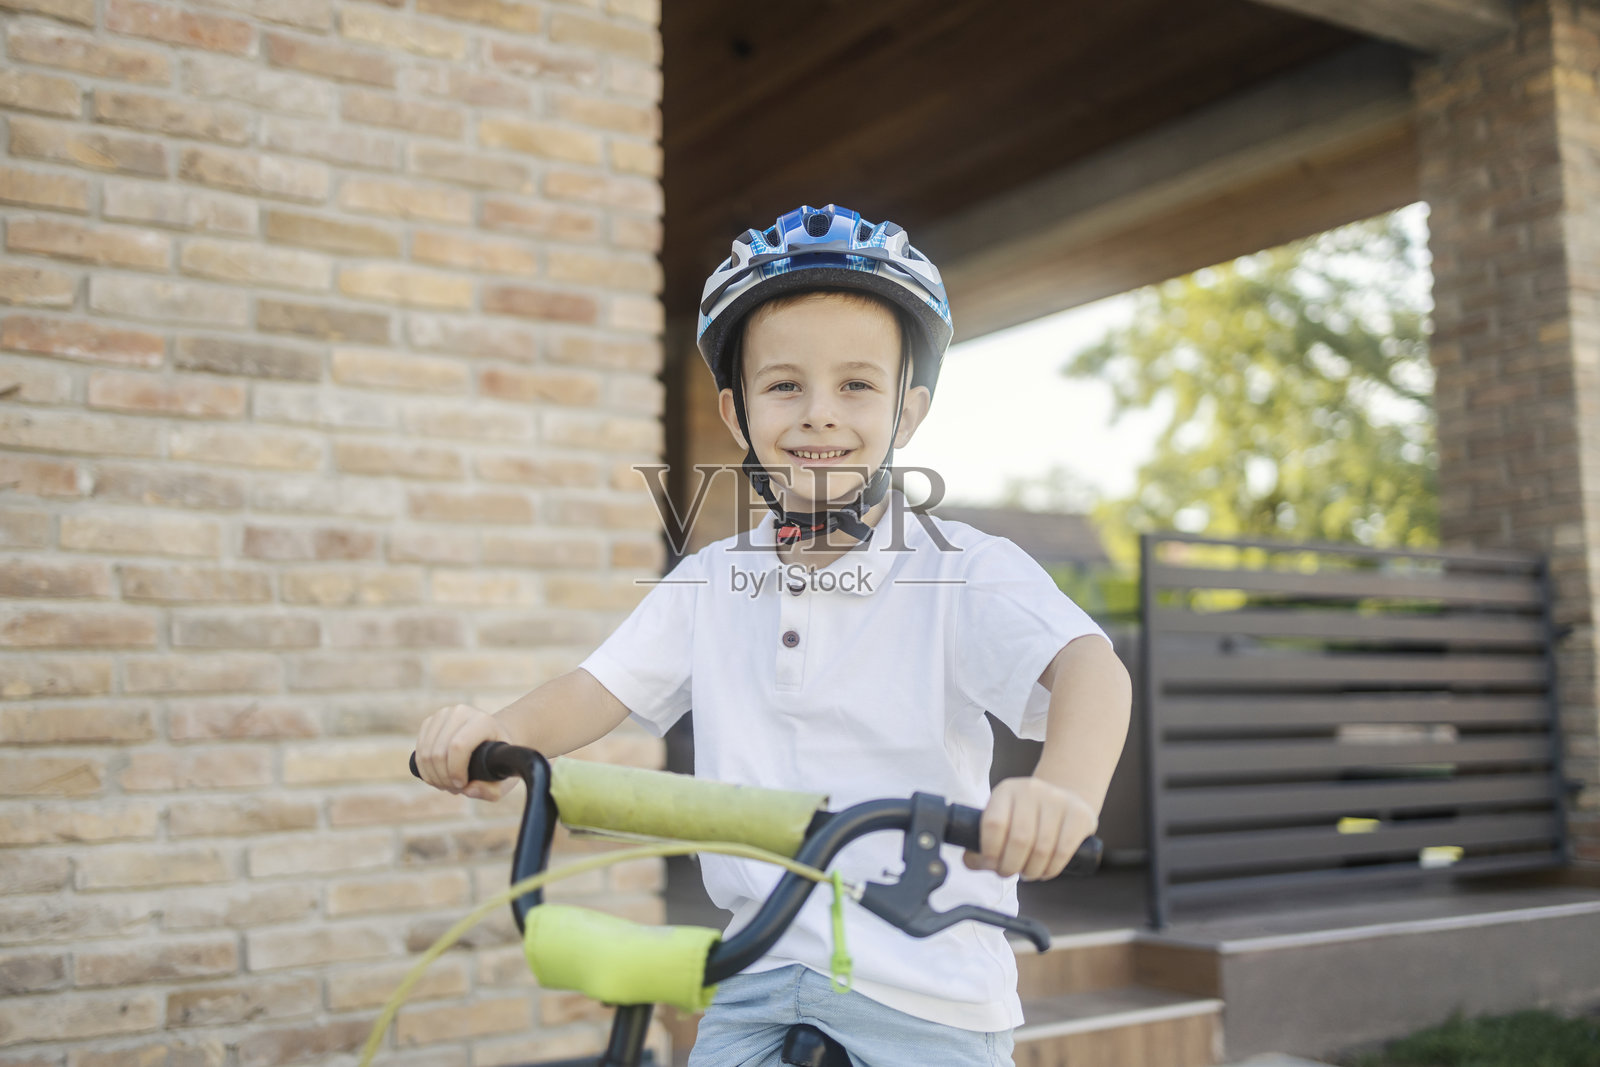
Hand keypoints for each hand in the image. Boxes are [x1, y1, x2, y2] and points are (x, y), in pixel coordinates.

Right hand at [415, 704, 513, 801]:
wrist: (493, 737)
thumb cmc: (499, 758)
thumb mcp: (504, 777)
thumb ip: (491, 790)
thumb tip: (468, 790)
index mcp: (483, 721)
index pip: (458, 746)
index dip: (455, 771)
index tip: (462, 785)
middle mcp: (461, 712)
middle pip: (438, 752)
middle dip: (443, 778)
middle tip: (455, 788)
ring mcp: (443, 715)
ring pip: (425, 753)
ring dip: (433, 776)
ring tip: (447, 784)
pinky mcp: (430, 721)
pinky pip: (419, 751)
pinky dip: (425, 770)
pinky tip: (438, 776)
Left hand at [962, 776, 1097, 880]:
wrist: (1066, 797)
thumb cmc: (1026, 817)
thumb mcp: (1003, 819)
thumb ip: (982, 842)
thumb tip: (970, 861)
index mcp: (1006, 790)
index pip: (993, 824)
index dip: (989, 852)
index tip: (991, 865)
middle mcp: (1031, 790)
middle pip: (1019, 840)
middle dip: (1011, 866)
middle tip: (1009, 872)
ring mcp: (1057, 800)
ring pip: (1042, 849)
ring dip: (1031, 870)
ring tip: (1027, 873)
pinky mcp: (1079, 814)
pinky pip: (1063, 851)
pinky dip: (1051, 869)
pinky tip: (1045, 871)